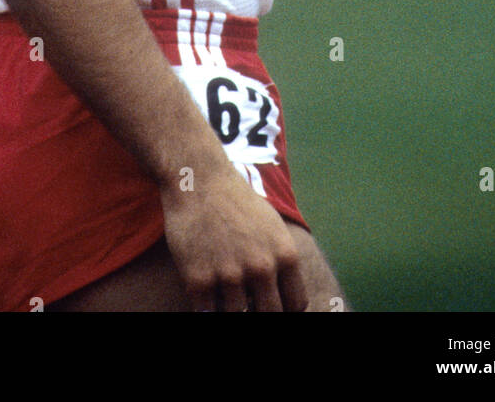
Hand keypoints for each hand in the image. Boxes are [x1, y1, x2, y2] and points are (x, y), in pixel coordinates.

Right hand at [161, 164, 307, 311]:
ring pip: (235, 316)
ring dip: (229, 308)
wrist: (199, 178)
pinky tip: (204, 292)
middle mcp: (262, 267)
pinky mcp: (198, 279)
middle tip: (246, 300)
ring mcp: (230, 275)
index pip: (295, 305)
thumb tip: (287, 298)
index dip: (284, 309)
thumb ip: (282, 261)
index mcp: (285, 255)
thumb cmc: (236, 201)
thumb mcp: (272, 226)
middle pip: (269, 315)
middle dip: (258, 311)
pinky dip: (205, 308)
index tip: (268, 303)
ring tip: (222, 290)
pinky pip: (205, 313)